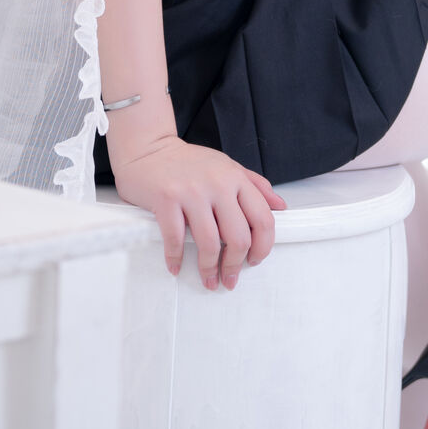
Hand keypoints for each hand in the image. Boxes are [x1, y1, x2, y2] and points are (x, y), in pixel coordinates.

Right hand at [111, 134, 286, 289]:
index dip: (263, 247)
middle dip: (235, 265)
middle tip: (229, 278)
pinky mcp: (166, 199)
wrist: (147, 148)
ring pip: (210, 243)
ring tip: (208, 279)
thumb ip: (255, 185)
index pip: (263, 219)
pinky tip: (176, 266)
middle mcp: (217, 184)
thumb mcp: (227, 166)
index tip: (255, 260)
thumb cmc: (188, 162)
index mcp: (235, 178)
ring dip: (209, 269)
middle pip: (238, 237)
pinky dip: (176, 259)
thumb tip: (280, 206)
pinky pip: (175, 239)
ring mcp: (191, 192)